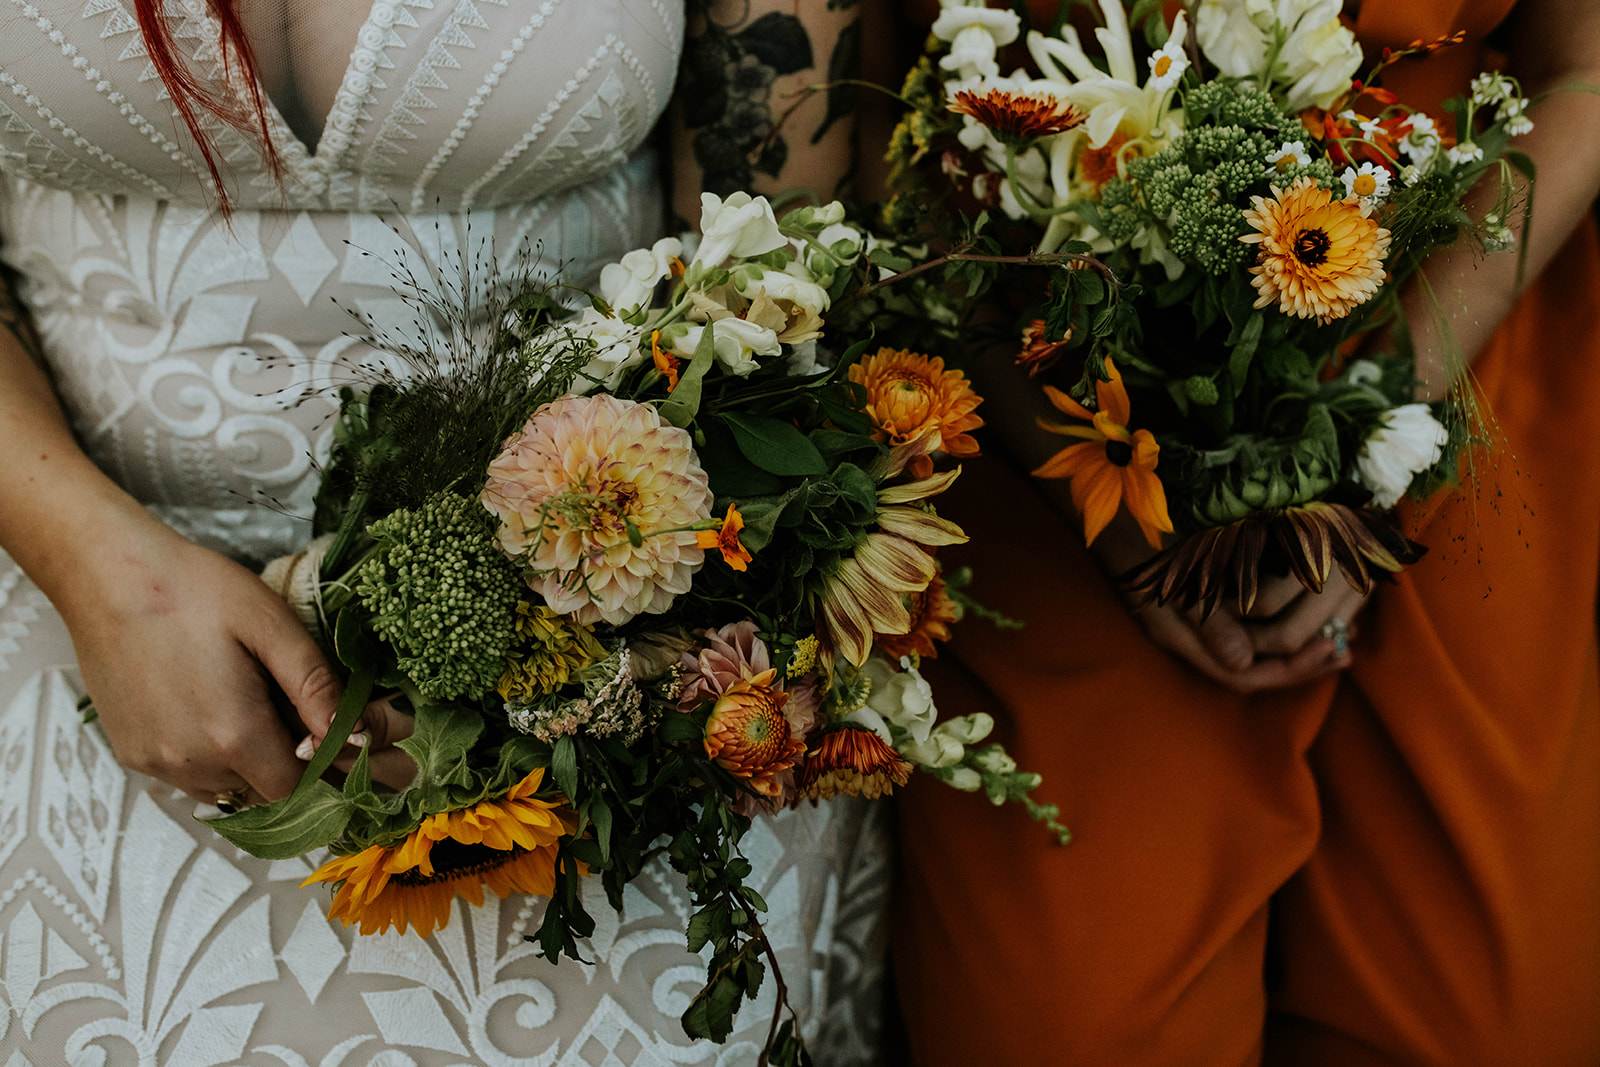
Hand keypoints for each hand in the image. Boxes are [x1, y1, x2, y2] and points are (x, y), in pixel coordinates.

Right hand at [56, 520, 388, 802]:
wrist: (107, 575)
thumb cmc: (196, 590)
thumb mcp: (272, 626)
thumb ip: (316, 688)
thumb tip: (357, 737)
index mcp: (234, 735)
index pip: (302, 789)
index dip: (333, 774)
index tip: (356, 750)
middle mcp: (192, 764)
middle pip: (268, 794)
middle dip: (300, 768)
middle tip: (317, 724)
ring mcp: (158, 763)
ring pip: (230, 791)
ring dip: (258, 767)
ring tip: (268, 713)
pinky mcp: (133, 754)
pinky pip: (192, 778)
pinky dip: (219, 762)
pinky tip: (224, 715)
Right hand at [1092, 517, 1354, 693]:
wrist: (1097, 485)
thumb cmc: (1131, 525)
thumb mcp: (1169, 574)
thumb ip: (1204, 618)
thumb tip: (1240, 664)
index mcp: (1175, 632)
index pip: (1243, 674)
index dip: (1291, 670)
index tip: (1336, 652)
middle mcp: (1183, 628)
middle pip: (1252, 663)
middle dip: (1302, 656)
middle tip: (1348, 642)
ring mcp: (1186, 606)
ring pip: (1252, 639)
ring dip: (1296, 633)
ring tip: (1338, 621)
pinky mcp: (1193, 582)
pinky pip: (1245, 610)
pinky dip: (1280, 607)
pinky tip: (1306, 591)